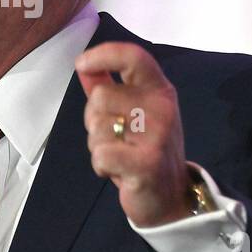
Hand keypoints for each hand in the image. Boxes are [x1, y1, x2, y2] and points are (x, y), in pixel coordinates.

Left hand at [75, 41, 191, 227]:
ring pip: (97, 126)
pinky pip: (101, 153)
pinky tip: (117, 171)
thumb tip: (83, 65)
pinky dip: (101, 165)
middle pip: (101, 96)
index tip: (81, 63)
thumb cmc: (145, 150)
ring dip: (97, 145)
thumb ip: (107, 87)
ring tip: (119, 155)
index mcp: (159, 90)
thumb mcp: (131, 114)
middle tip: (113, 137)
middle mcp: (161, 106)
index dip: (103, 54)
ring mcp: (157, 134)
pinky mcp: (147, 162)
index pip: (133, 56)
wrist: (170, 197)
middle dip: (93, 119)